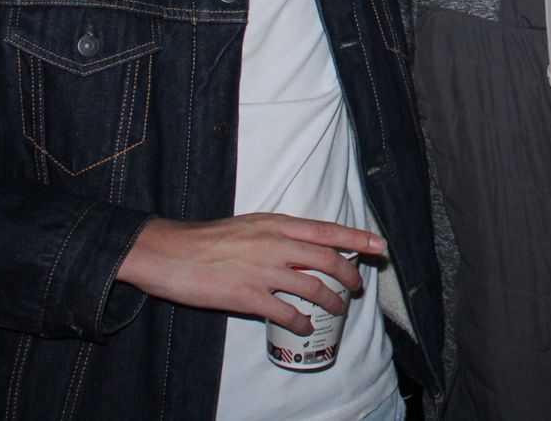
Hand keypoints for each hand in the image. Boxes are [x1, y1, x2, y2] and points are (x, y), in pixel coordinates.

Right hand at [116, 214, 384, 335]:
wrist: (170, 253)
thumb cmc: (208, 237)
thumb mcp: (250, 224)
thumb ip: (278, 232)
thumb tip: (304, 244)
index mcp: (276, 224)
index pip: (327, 230)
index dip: (357, 240)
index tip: (379, 247)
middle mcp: (275, 244)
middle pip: (327, 260)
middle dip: (350, 276)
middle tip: (358, 288)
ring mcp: (263, 272)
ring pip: (313, 288)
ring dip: (332, 302)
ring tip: (338, 310)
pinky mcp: (248, 297)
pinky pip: (286, 313)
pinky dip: (302, 322)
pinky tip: (306, 327)